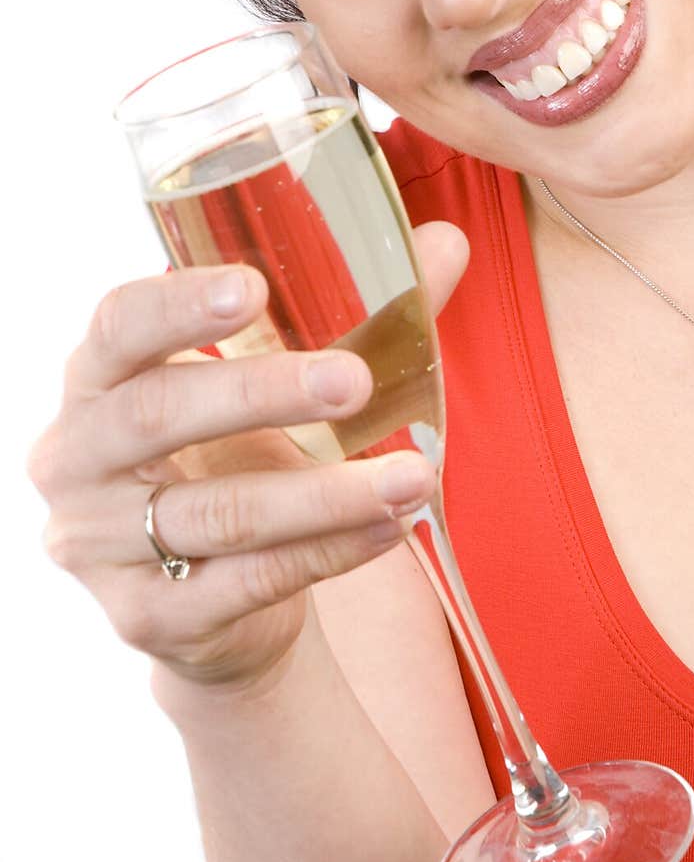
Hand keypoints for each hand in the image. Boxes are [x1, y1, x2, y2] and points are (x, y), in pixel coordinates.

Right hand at [27, 222, 468, 692]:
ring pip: (218, 513)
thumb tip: (447, 243)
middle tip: (353, 382)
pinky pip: (247, 582)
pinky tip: (391, 526)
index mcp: (98, 379)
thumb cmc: (237, 463)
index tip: (253, 287)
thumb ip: (356, 316)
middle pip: (158, 413)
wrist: (215, 607)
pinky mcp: (148, 617)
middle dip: (262, 392)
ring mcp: (100, 546)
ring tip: (414, 475)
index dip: (178, 303)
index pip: (118, 324)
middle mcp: (77, 459)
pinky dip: (329, 552)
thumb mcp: (278, 388)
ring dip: (324, 494)